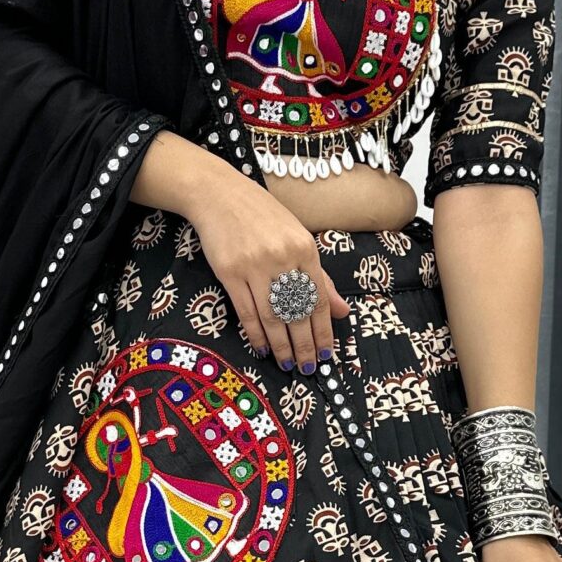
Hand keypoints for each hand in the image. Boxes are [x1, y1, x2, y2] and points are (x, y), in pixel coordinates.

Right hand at [185, 169, 354, 372]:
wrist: (220, 195)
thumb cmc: (263, 218)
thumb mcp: (298, 240)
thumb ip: (320, 277)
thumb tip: (341, 311)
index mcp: (305, 249)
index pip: (318, 300)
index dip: (323, 331)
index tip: (326, 353)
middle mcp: (282, 258)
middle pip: (297, 312)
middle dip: (304, 345)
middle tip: (307, 366)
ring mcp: (255, 266)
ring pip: (272, 316)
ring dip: (281, 345)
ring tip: (287, 363)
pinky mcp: (230, 272)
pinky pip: (246, 311)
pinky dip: (256, 333)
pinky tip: (263, 347)